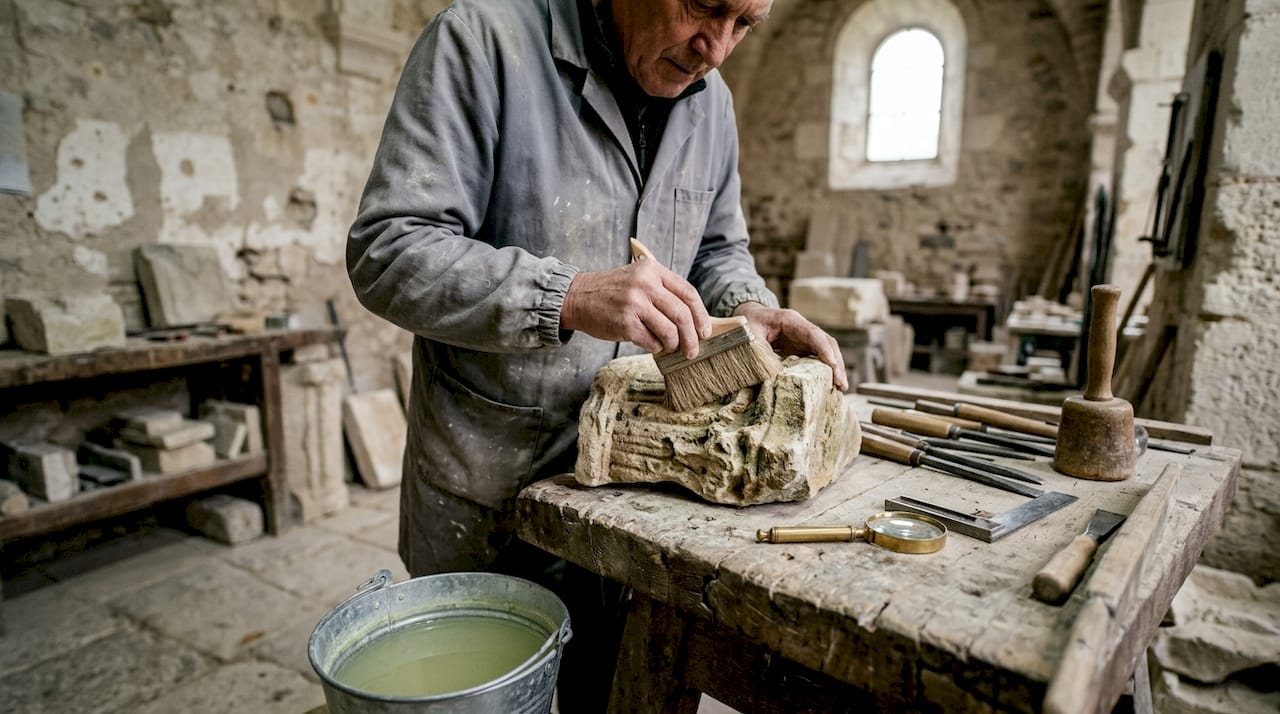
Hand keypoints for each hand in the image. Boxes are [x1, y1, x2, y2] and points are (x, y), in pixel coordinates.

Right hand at [561, 259, 711, 357]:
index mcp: (652, 270)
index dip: (701, 315)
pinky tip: (653, 346)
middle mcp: (645, 284)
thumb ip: (664, 291)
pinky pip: (652, 342)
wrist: (577, 297)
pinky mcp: (625, 324)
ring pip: (670, 331)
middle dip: (692, 337)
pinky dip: (657, 348)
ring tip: (670, 348)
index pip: (688, 293)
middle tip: (693, 350)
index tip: (705, 330)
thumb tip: (694, 319)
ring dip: (674, 344)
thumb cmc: (612, 291)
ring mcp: (634, 304)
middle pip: (682, 314)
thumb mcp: (639, 278)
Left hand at [732, 302, 848, 390]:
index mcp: (790, 320)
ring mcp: (802, 338)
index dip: (826, 352)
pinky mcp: (799, 348)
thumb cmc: (745, 325)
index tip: (834, 369)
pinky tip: (826, 385)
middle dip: (836, 363)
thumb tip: (776, 378)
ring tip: (839, 389)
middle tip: (842, 385)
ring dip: (833, 369)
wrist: (742, 318)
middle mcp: (801, 328)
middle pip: (826, 343)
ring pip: (825, 352)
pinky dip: (822, 371)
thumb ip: (762, 355)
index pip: (814, 335)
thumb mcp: (749, 338)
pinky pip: (815, 359)